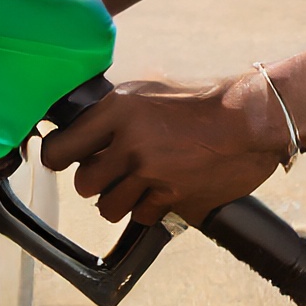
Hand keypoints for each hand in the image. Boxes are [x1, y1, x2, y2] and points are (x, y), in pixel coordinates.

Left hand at [37, 71, 290, 225]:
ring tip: (135, 183)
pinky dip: (147, 208)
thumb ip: (114, 111)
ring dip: (119, 199)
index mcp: (118, 110)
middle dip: (94, 181)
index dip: (56, 158)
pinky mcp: (173, 197)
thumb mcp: (150, 89)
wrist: (249, 118)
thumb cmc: (201, 99)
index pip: (60, 149)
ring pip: (108, 207)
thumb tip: (82, 128)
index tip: (61, 159)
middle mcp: (130, 143)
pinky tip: (160, 190)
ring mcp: (152, 173)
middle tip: (109, 170)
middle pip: (83, 184)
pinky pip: (142, 216)